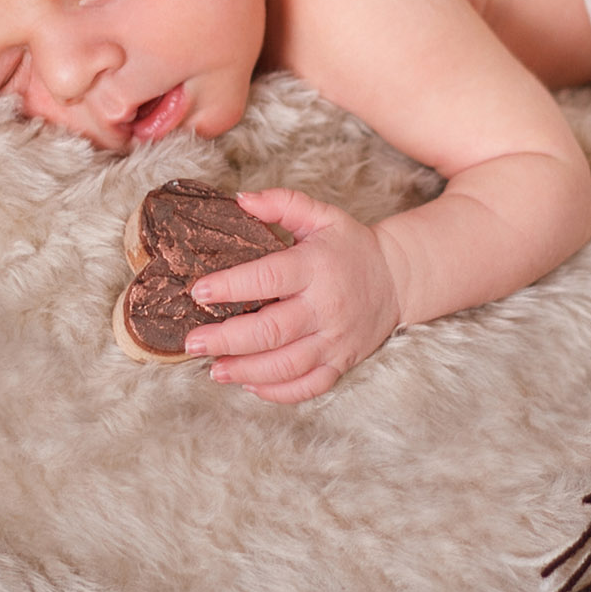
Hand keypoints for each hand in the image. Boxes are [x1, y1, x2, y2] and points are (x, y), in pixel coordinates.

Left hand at [183, 188, 402, 402]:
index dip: (230, 286)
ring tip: (214, 370)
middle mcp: (326, 306)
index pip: (268, 278)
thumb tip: (241, 199)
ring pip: (287, 365)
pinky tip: (249, 384)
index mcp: (317, 266)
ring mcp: (335, 339)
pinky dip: (277, 392)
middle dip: (227, 339)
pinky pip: (308, 387)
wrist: (397, 278)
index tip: (198, 292)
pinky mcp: (341, 362)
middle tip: (193, 341)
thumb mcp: (322, 215)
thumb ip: (282, 203)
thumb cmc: (351, 247)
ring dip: (246, 371)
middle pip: (272, 331)